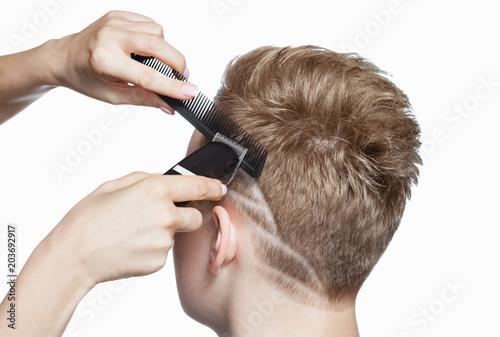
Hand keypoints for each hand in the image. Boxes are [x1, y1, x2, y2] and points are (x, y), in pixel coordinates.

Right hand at [48, 172, 224, 285]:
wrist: (74, 255)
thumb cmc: (88, 219)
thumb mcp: (114, 185)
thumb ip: (145, 178)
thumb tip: (163, 179)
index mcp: (155, 190)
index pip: (198, 185)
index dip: (213, 187)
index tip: (220, 188)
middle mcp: (166, 215)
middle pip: (195, 216)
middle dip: (185, 216)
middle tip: (159, 217)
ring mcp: (164, 240)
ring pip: (176, 235)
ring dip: (163, 233)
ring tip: (133, 233)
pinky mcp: (159, 261)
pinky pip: (163, 252)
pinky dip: (152, 249)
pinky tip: (131, 246)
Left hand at [49, 10, 197, 111]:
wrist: (64, 57)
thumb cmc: (86, 78)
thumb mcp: (113, 96)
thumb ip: (145, 99)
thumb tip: (170, 105)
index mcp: (104, 60)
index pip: (147, 76)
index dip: (172, 86)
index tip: (190, 92)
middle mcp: (109, 37)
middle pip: (157, 45)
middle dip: (177, 63)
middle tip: (182, 77)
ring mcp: (114, 22)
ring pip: (158, 32)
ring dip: (165, 50)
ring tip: (155, 63)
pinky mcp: (119, 14)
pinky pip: (150, 23)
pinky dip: (155, 38)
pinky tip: (145, 49)